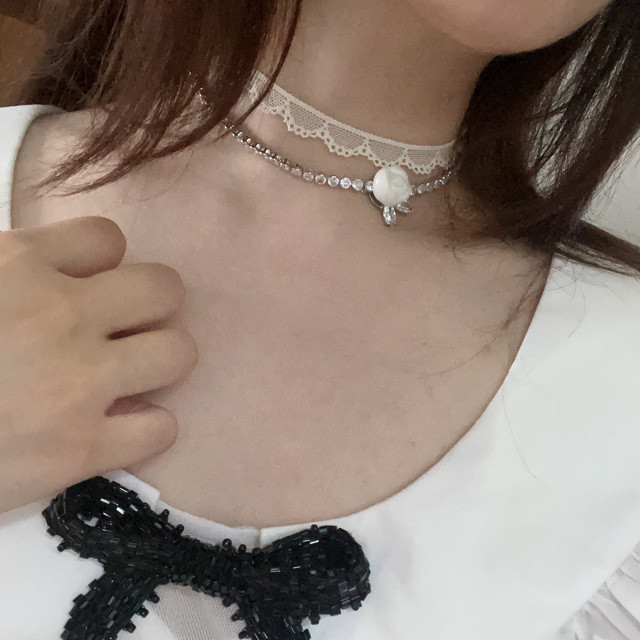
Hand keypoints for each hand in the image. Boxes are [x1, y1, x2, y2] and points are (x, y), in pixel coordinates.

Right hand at [0, 216, 197, 512]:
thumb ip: (11, 268)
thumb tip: (54, 268)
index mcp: (16, 264)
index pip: (108, 238)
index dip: (102, 265)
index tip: (85, 288)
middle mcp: (58, 315)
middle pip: (164, 288)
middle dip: (149, 307)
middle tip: (123, 329)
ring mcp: (76, 383)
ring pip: (179, 352)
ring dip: (159, 362)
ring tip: (127, 377)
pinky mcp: (78, 451)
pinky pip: (161, 429)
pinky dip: (145, 429)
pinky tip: (117, 430)